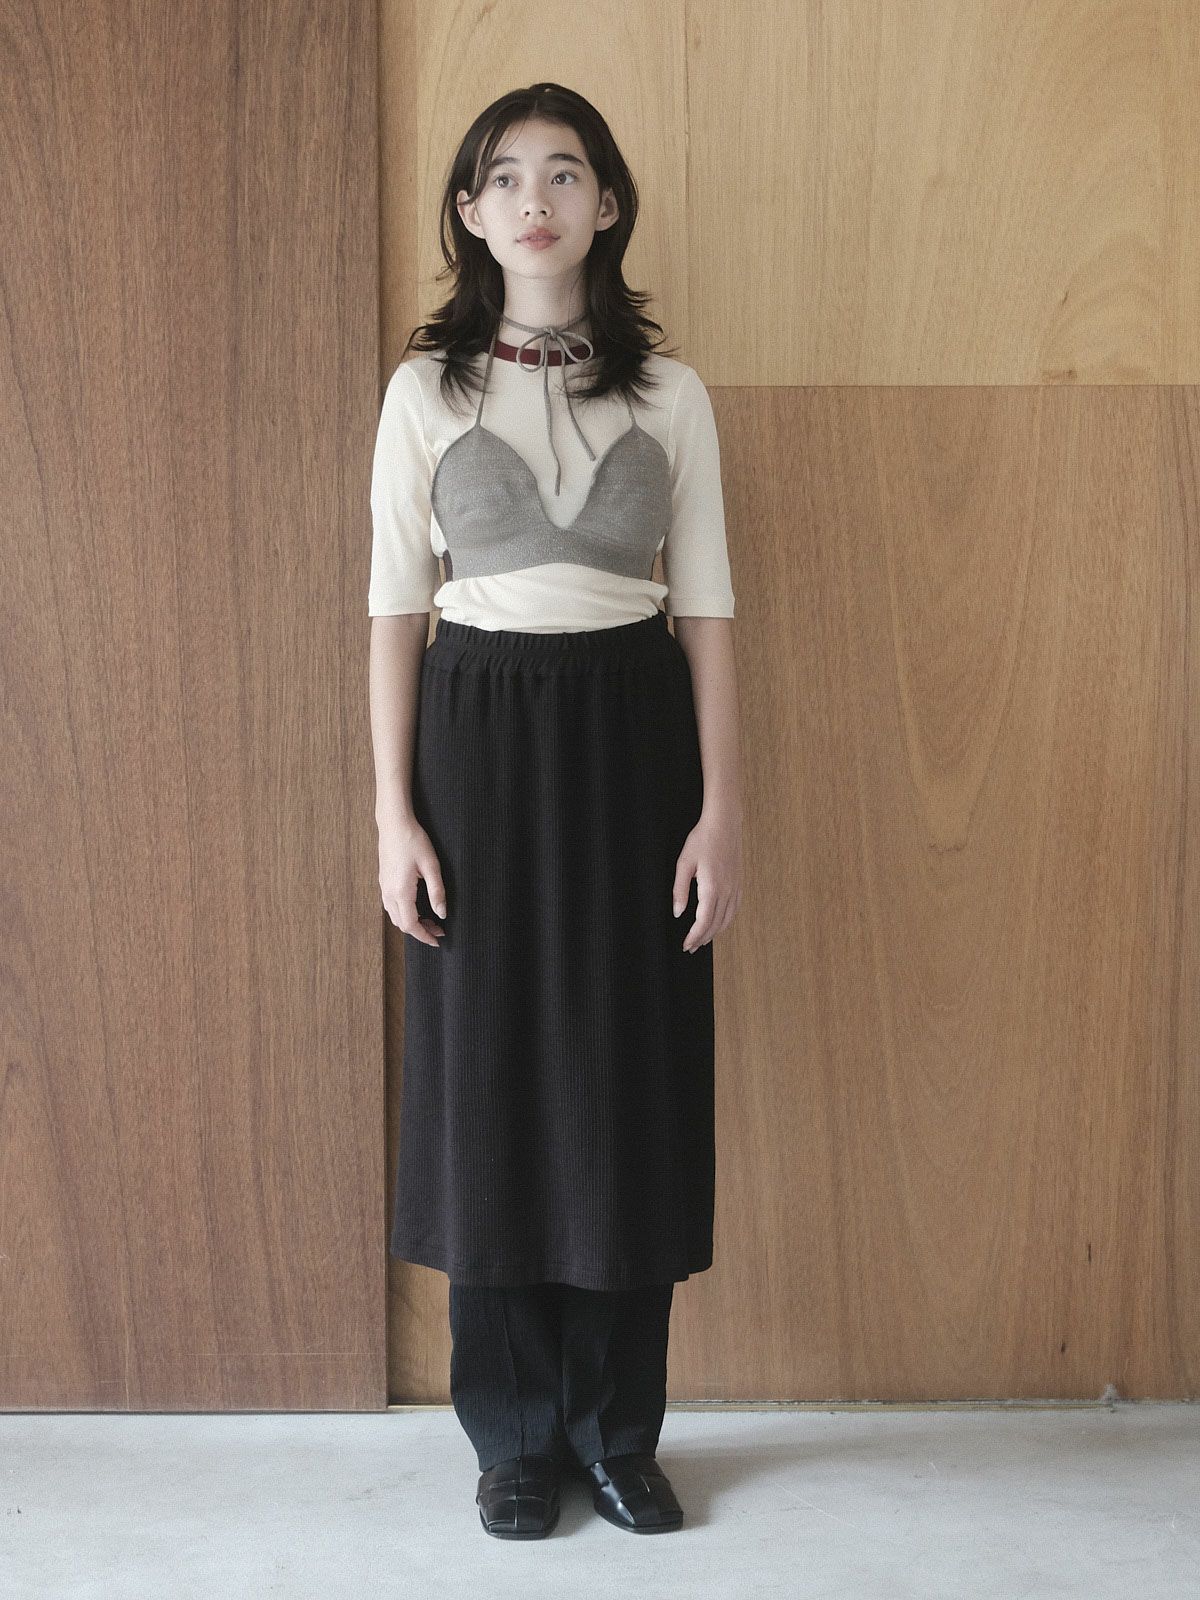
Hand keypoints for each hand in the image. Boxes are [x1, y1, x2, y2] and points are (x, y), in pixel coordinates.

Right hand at [378, 818, 446, 948]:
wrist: (394, 824)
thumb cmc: (413, 841)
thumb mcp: (431, 865)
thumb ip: (437, 892)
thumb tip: (442, 914)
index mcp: (400, 891)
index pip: (411, 925)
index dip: (424, 936)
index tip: (437, 940)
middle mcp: (388, 893)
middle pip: (402, 924)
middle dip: (420, 931)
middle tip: (438, 929)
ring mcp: (383, 887)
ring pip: (395, 916)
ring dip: (412, 922)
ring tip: (429, 919)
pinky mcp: (383, 881)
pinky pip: (391, 906)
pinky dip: (404, 913)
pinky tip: (417, 906)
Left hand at [672, 808, 741, 952]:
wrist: (724, 823)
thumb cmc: (702, 840)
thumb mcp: (684, 863)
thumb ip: (680, 890)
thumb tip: (678, 913)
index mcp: (712, 887)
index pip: (704, 922)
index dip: (694, 937)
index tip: (685, 945)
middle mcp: (727, 891)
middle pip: (716, 924)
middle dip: (702, 939)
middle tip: (690, 947)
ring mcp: (735, 887)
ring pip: (727, 919)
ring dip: (714, 933)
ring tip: (702, 940)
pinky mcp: (739, 883)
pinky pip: (734, 909)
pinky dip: (726, 921)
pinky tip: (718, 924)